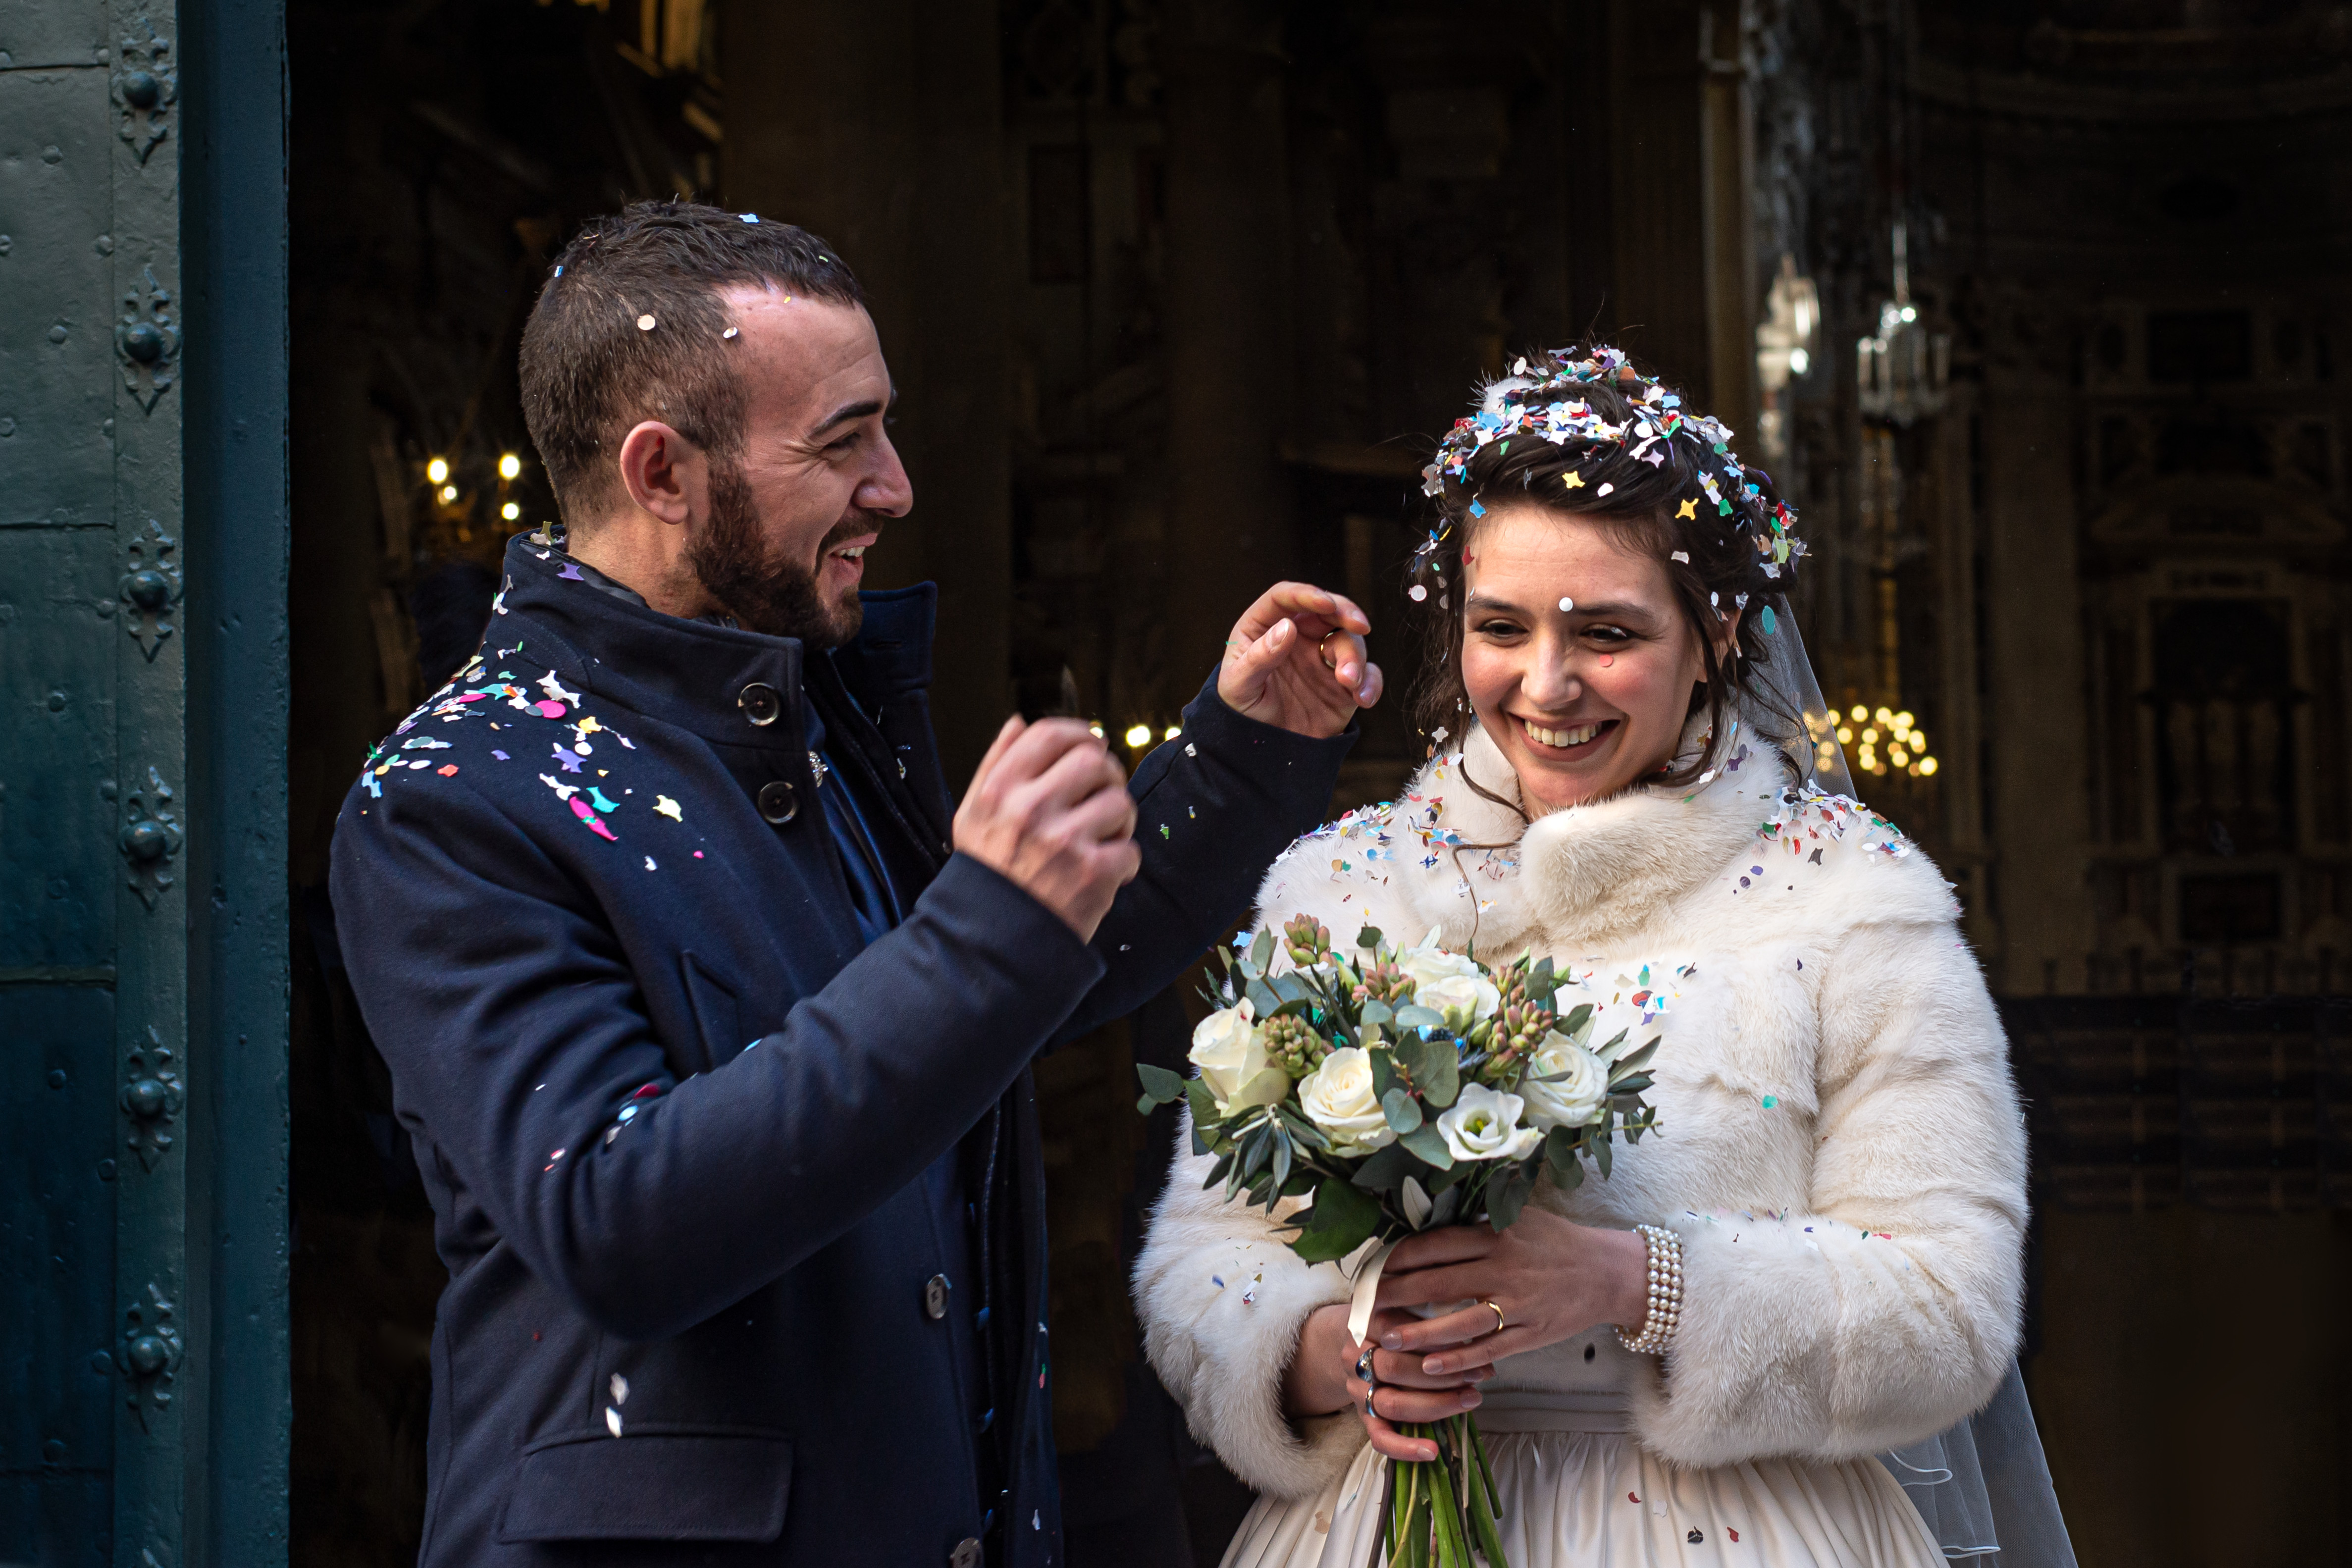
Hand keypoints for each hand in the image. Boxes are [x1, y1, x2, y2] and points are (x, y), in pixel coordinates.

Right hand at [953, 716, 1141, 940]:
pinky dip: (1123, 864)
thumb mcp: (973, 815)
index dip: (1079, 733)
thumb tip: (1019, 721)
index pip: (1050, 734)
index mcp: (1000, 791)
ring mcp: (1063, 842)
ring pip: (1120, 803)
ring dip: (1120, 821)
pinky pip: (1130, 850)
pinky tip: (1102, 875)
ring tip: (1103, 839)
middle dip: (1108, 774)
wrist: (991, 944)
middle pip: (1094, 760)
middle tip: (1103, 794)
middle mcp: (1030, 810)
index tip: (1090, 746)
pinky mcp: (1092, 875)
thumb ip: (994, 764)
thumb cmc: (988, 874)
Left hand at [1217, 583, 1382, 738]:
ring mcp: (1322, 658)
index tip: (1325, 603)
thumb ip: (1260, 657)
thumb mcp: (1238, 686)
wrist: (1263, 750)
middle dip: (1346, 613)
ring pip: (1349, 641)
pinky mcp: (1343, 683)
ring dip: (1355, 658)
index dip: (1306, 595)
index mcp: (1264, 627)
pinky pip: (1366, 674)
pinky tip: (1363, 698)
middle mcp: (1297, 636)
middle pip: (1326, 611)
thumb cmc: (1242, 711)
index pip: (1285, 598)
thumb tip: (1288, 626)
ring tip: (1348, 683)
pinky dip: (1370, 683)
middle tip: (1360, 626)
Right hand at [1283, 1303, 1488, 1464]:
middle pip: (1395, 1368)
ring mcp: (1357, 1390)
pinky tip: (1432, 1452)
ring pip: (1393, 1404)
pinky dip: (1406, 1448)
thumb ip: (1432, 1319)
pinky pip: (1380, 1438)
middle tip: (1478, 1375)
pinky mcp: (1363, 1417)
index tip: (1472, 1344)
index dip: (1437, 1341)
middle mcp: (1354, 1357)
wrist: (1358, 1343)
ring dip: (1437, 1405)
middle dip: (1442, 1374)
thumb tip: (1477, 1340)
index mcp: (1364, 1322)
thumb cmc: (1396, 1325)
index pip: (1399, 1332)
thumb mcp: (1407, 1309)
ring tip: (1471, 1400)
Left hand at [1370, 1209, 1650, 1376]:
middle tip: (1361, 1302)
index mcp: (1496, 1235)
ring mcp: (1517, 1305)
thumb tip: (1429, 1219)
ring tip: (1386, 1338)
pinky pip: (1489, 1350)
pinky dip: (1459, 1359)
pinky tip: (1431, 1366)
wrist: (1607, 1272)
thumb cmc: (1556, 1241)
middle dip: (1395, 1292)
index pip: (1436, 1244)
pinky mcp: (1530, 1334)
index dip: (1398, 1256)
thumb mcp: (1519, 1217)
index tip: (1372, 1265)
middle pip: (1438, 1281)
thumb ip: (1478, 1220)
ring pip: (1459, 1321)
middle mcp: (1503, 1268)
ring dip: (1419, 1331)